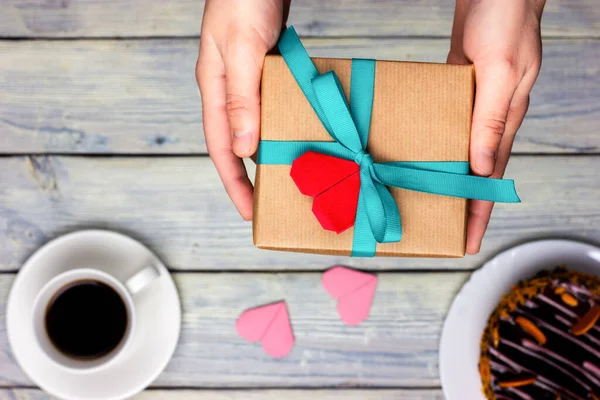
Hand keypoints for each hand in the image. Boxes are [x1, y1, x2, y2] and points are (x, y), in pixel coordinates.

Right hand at [196, 0, 288, 219]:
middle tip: (271, 202)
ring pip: (257, 127)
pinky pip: (273, 107)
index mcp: (214, 88)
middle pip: (237, 143)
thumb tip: (246, 148)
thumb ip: (242, 98)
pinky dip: (284, 124)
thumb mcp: (241, 49)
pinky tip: (300, 132)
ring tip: (288, 176)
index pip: (221, 147)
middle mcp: (228, 90)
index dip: (234, 183)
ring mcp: (247, 81)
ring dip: (270, 151)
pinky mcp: (264, 70)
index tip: (249, 212)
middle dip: (251, 176)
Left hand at [447, 0, 544, 253]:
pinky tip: (413, 148)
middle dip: (458, 202)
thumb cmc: (506, 21)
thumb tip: (482, 166)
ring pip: (455, 149)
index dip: (479, 211)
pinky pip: (442, 121)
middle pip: (472, 171)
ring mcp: (471, 103)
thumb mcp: (501, 72)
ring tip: (422, 197)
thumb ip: (492, 120)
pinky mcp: (456, 87)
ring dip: (441, 173)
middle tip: (439, 230)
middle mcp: (488, 118)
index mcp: (504, 119)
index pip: (490, 178)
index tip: (467, 241)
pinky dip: (430, 139)